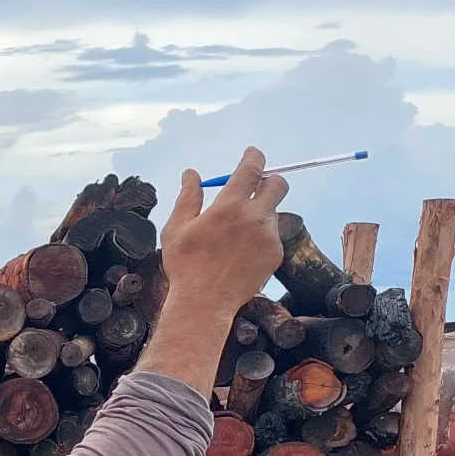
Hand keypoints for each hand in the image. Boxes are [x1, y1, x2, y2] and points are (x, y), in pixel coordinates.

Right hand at [159, 147, 289, 317]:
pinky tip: (239, 253)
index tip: (252, 153)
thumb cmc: (186, 265)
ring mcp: (269, 236)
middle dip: (268, 181)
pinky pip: (272, 235)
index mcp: (229, 206)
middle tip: (253, 189)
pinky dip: (259, 236)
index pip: (251, 169)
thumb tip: (191, 174)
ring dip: (259, 213)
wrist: (205, 302)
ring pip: (272, 212)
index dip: (254, 156)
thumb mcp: (176, 228)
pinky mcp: (275, 253)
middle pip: (278, 184)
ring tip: (234, 235)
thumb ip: (188, 197)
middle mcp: (255, 217)